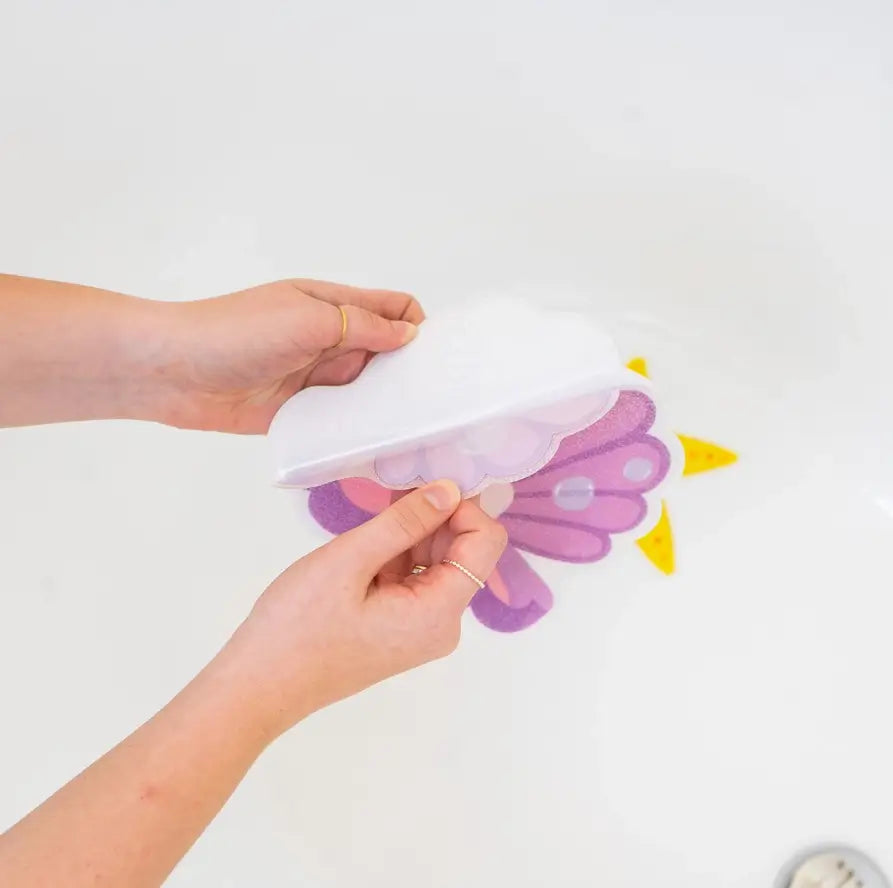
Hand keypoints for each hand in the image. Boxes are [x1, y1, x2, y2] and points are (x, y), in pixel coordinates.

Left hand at [157, 278, 423, 432]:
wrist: (172, 371)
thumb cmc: (238, 332)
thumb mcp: (308, 319)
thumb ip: (361, 326)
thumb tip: (410, 334)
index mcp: (333, 305)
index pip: (392, 308)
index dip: (418, 326)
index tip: (435, 358)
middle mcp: (329, 340)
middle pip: (385, 352)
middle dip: (408, 371)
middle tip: (434, 402)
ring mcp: (314, 377)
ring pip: (364, 389)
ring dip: (383, 404)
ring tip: (413, 429)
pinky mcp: (299, 411)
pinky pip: (337, 419)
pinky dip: (355, 428)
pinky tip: (376, 445)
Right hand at [219, 481, 507, 735]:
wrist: (259, 684)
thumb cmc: (298, 625)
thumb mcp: (350, 560)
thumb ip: (405, 522)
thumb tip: (450, 490)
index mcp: (440, 613)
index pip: (485, 543)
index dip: (461, 507)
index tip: (419, 490)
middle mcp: (443, 626)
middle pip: (463, 552)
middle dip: (430, 521)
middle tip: (382, 506)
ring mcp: (423, 631)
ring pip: (436, 563)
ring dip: (408, 539)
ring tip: (361, 540)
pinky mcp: (403, 630)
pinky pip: (415, 581)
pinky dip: (395, 558)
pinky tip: (360, 557)